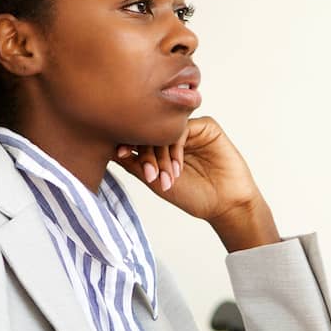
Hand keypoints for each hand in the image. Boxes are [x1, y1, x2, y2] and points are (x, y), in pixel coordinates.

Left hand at [113, 117, 279, 250]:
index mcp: (162, 146)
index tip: (119, 154)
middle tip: (150, 175)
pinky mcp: (207, 127)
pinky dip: (176, 147)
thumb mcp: (155, 181)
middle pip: (151, 131)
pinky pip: (184, 128)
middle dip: (147, 153)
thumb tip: (106, 149)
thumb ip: (133, 164)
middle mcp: (175, 135)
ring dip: (162, 154)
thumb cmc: (193, 196)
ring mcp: (191, 129)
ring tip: (165, 177)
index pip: (140, 136)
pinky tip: (178, 167)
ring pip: (166, 130)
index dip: (128, 143)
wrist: (225, 204)